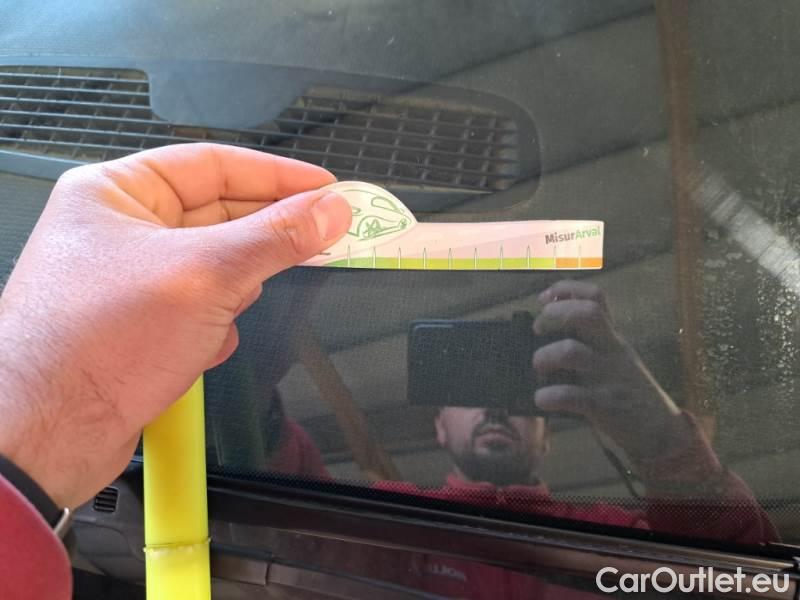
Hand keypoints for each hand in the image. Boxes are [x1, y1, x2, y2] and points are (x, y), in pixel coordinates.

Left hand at [0, 143, 350, 507]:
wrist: (47, 434)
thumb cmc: (96, 342)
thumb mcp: (206, 275)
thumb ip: (276, 238)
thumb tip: (330, 211)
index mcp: (116, 193)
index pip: (214, 164)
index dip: (277, 175)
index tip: (327, 190)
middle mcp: (120, 230)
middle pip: (219, 216)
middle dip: (262, 239)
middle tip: (322, 238)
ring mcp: (131, 281)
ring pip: (215, 268)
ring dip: (232, 292)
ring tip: (228, 311)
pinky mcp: (141, 326)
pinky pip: (202, 310)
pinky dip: (213, 328)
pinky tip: (201, 348)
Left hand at [532, 280, 693, 462]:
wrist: (660, 430)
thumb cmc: (626, 390)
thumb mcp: (613, 358)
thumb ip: (588, 342)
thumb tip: (545, 332)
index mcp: (611, 337)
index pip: (595, 297)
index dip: (566, 289)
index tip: (543, 298)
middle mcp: (611, 350)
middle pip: (586, 314)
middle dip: (555, 315)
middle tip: (539, 330)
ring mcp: (608, 376)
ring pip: (572, 351)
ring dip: (545, 356)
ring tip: (539, 367)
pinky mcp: (604, 405)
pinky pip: (572, 395)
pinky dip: (550, 396)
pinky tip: (542, 399)